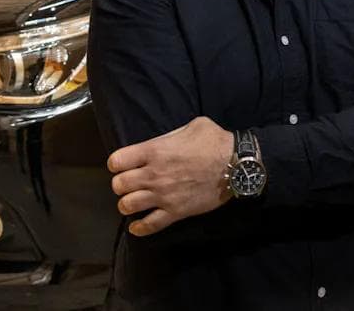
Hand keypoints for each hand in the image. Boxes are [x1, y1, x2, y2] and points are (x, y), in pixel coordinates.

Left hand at [107, 116, 234, 236]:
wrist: (236, 165)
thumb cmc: (215, 141)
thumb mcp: (192, 126)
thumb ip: (170, 135)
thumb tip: (163, 141)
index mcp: (154, 151)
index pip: (117, 161)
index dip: (117, 163)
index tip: (122, 165)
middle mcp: (153, 174)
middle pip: (119, 185)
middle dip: (120, 184)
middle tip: (129, 184)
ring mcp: (163, 195)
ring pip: (128, 206)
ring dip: (127, 204)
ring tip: (133, 202)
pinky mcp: (176, 212)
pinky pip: (149, 225)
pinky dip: (139, 228)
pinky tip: (136, 226)